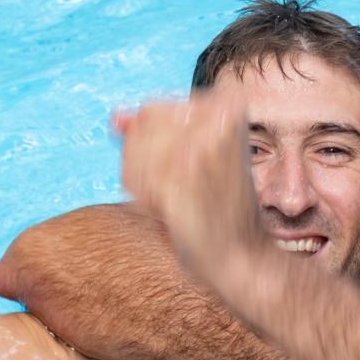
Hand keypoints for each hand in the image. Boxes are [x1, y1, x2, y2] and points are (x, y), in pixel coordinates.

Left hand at [112, 84, 263, 281]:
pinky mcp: (178, 175)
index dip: (157, 144)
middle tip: (181, 187)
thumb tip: (116, 116)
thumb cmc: (223, 207)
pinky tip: (172, 211)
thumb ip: (157, 129)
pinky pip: (133, 175)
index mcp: (228, 105)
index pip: (153, 109)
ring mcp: (197, 145)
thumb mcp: (200, 153)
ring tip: (177, 198)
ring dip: (145, 179)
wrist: (243, 254)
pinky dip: (144, 198)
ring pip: (134, 147)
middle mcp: (216, 117)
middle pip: (142, 123)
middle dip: (148, 157)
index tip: (186, 170)